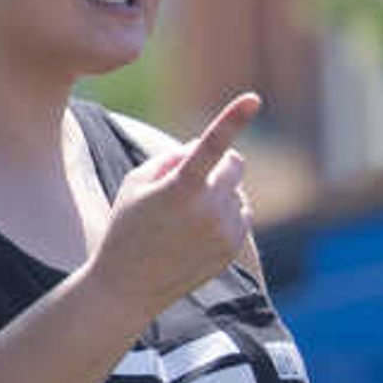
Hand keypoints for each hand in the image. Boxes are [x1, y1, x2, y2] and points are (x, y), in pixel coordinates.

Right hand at [88, 91, 260, 316]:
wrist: (130, 285)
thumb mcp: (136, 183)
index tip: (254, 98)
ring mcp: (225, 232)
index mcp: (181, 188)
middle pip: (235, 164)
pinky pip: (243, 216)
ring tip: (185, 217)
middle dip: (220, 164)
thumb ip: (172, 158)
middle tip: (193, 178)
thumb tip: (204, 149)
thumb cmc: (128, 226)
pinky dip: (227, 215)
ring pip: (238, 193)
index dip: (233, 118)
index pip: (210, 145)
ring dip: (220, 194)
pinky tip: (198, 231)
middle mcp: (209, 210)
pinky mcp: (233, 249)